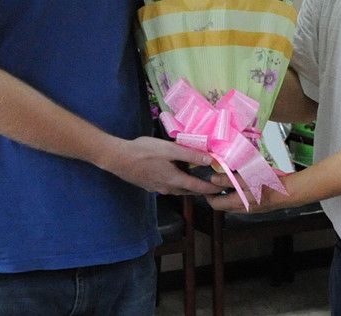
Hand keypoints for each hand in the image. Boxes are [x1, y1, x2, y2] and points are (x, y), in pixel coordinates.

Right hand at [101, 136, 220, 194]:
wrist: (118, 158)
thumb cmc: (144, 151)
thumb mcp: (169, 149)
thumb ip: (189, 154)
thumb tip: (209, 159)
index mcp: (174, 179)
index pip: (198, 187)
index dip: (211, 188)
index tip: (222, 188)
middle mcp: (167, 188)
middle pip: (188, 191)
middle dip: (201, 189)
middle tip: (211, 184)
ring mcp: (157, 188)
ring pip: (177, 190)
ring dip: (188, 187)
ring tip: (195, 179)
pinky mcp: (148, 185)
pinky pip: (167, 187)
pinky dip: (176, 183)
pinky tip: (173, 175)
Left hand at [205, 171, 292, 213]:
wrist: (288, 192)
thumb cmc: (267, 183)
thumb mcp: (246, 178)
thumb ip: (228, 179)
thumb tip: (212, 179)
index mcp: (238, 203)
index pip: (215, 205)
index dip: (207, 196)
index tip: (203, 186)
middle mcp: (242, 209)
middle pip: (223, 205)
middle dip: (216, 195)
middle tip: (212, 182)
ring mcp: (250, 208)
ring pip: (232, 203)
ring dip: (226, 194)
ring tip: (224, 181)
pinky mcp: (257, 205)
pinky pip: (242, 201)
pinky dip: (236, 194)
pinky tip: (239, 184)